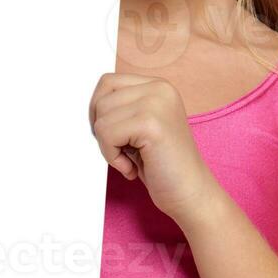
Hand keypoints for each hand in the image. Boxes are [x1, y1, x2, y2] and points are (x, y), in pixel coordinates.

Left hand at [88, 72, 218, 218]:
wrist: (190, 194)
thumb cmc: (163, 166)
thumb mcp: (139, 127)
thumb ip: (120, 108)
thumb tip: (87, 104)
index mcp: (158, 86)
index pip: (107, 83)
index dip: (100, 112)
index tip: (114, 136)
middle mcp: (160, 88)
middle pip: (101, 100)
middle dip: (104, 131)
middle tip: (125, 151)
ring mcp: (157, 103)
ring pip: (101, 119)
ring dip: (108, 146)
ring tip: (131, 159)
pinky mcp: (150, 123)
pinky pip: (107, 135)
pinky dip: (113, 157)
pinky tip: (133, 167)